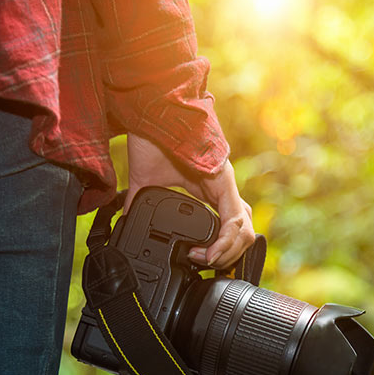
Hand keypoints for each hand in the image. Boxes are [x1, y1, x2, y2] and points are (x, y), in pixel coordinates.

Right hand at [125, 134, 254, 268]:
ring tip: (205, 261)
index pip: (228, 228)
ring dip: (228, 254)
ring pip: (245, 229)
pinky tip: (209, 253)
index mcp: (209, 190)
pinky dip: (225, 241)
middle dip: (227, 257)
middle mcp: (222, 189)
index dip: (219, 250)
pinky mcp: (223, 179)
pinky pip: (234, 217)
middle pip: (243, 233)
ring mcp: (226, 184)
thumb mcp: (147, 182)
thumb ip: (142, 204)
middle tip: (202, 264)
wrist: (150, 110)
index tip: (195, 260)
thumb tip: (128, 222)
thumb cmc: (151, 138)